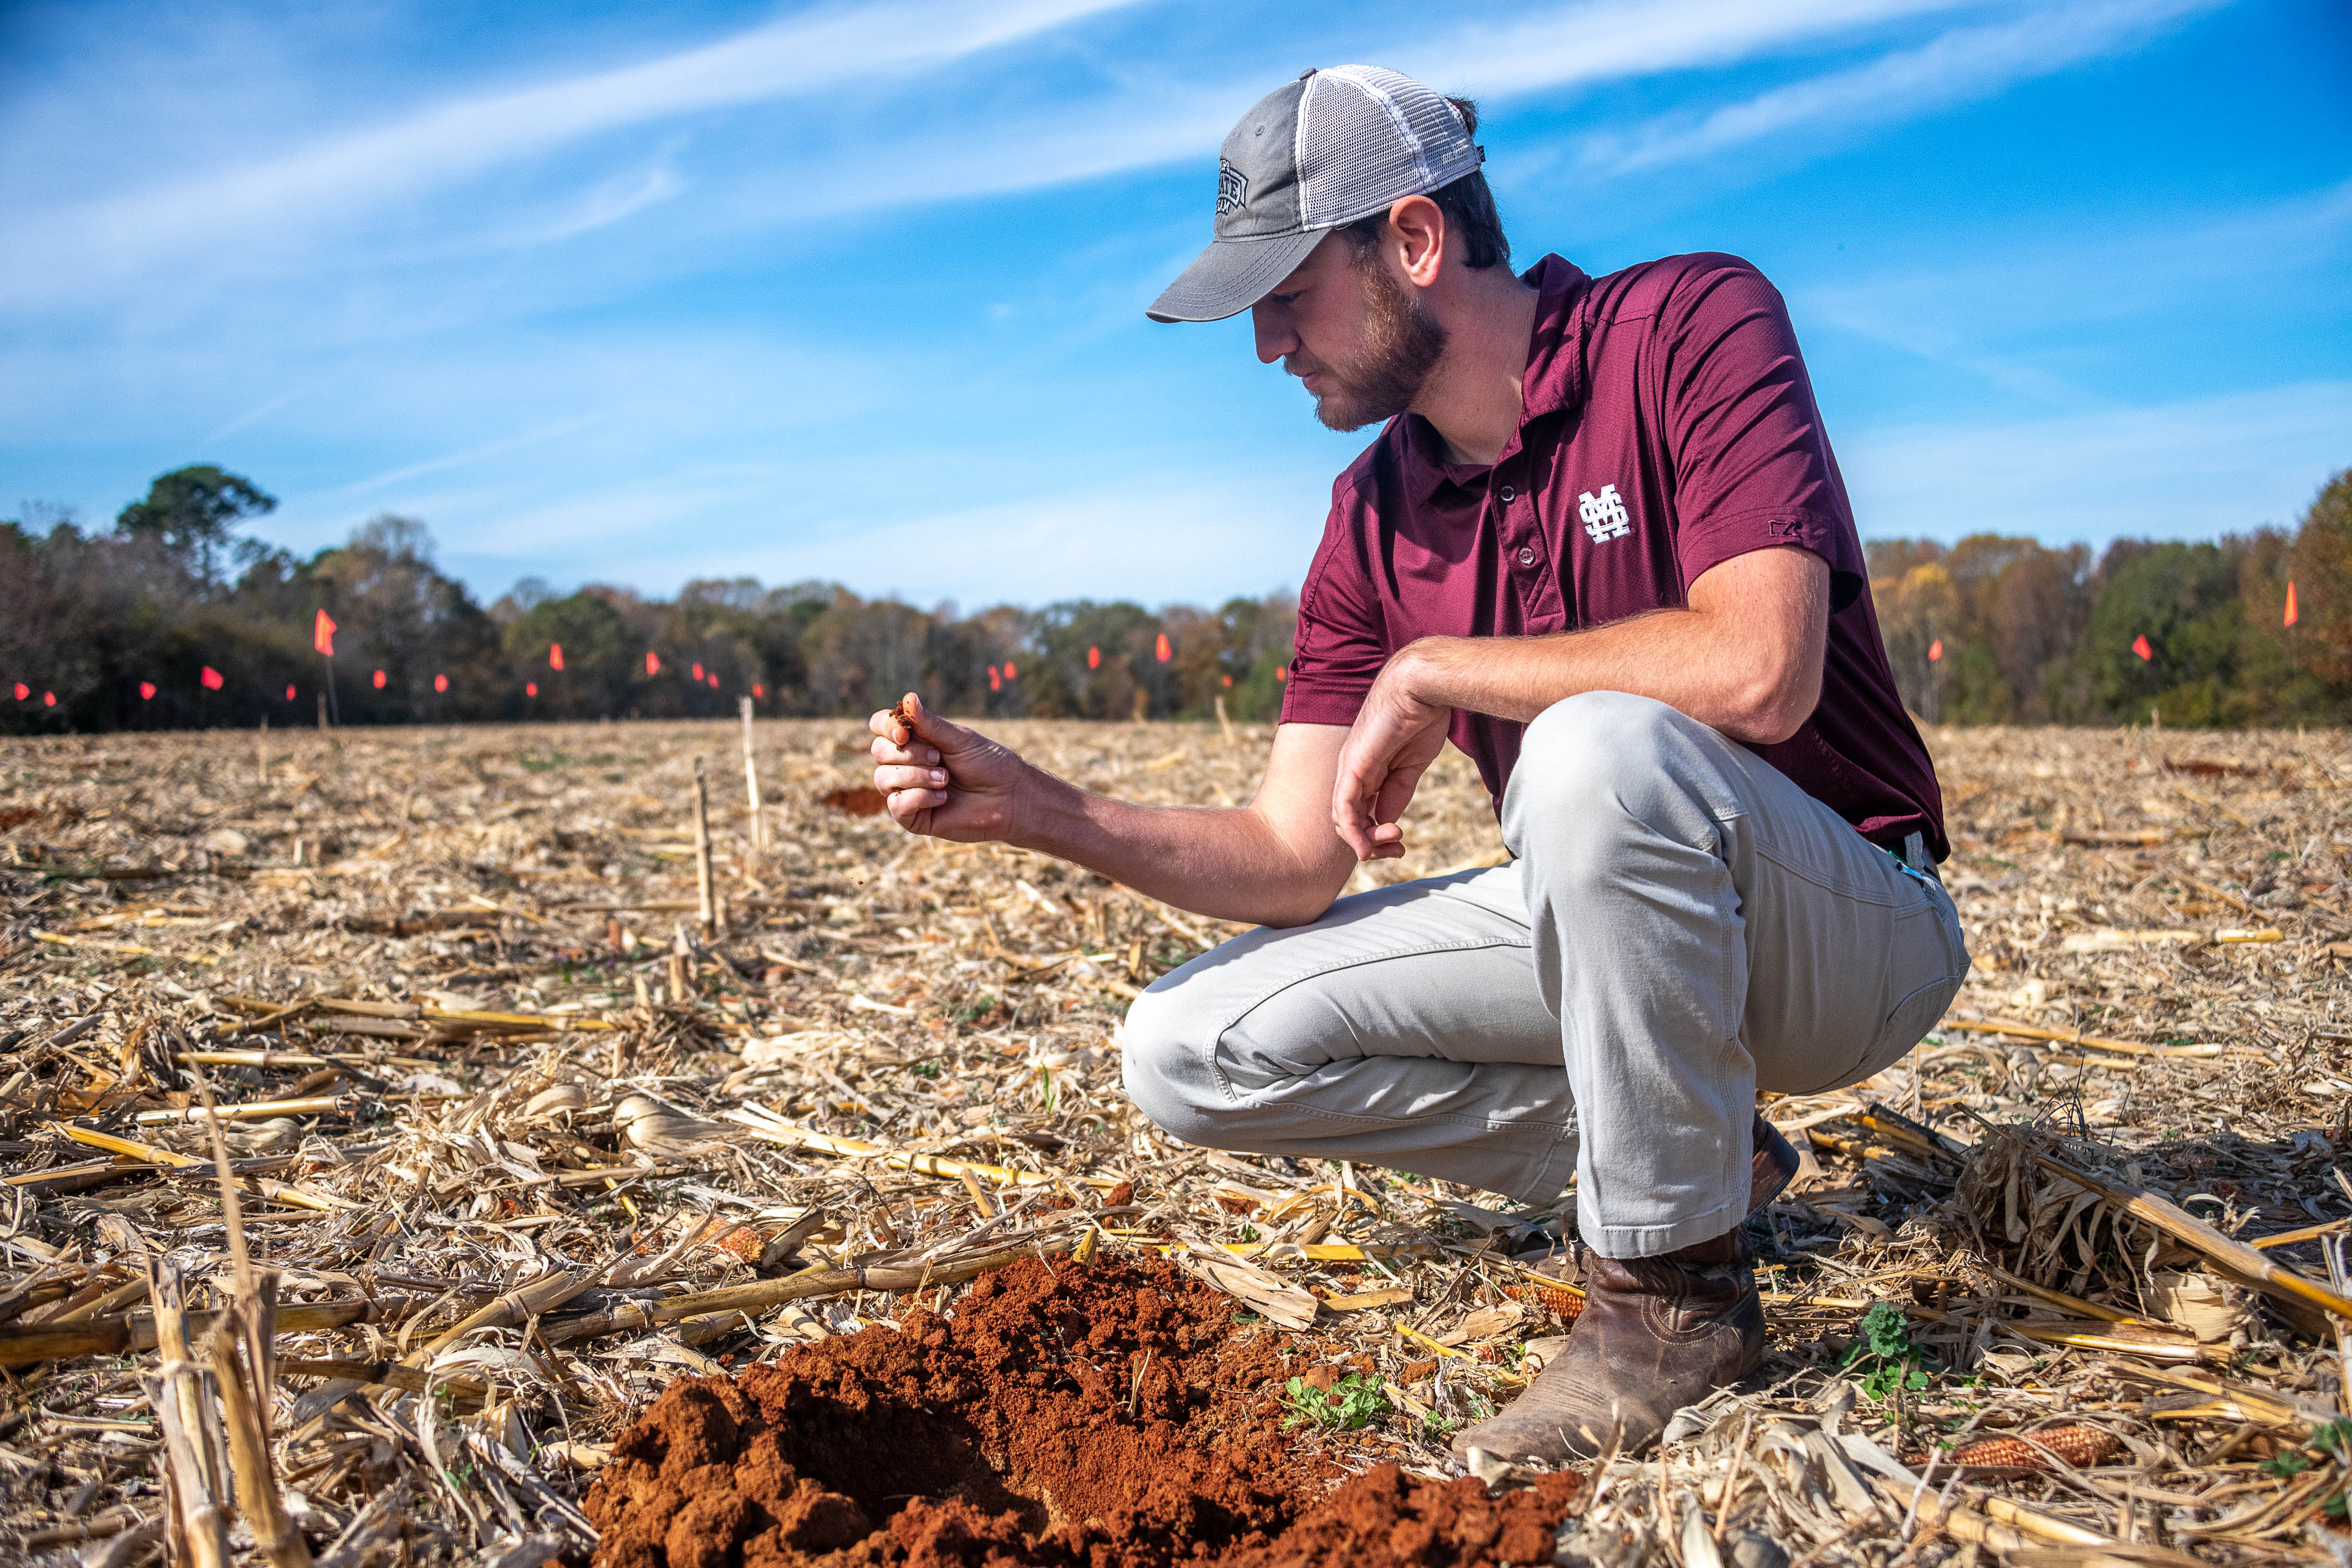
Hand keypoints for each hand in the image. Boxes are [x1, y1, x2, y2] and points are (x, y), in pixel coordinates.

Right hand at [868, 692, 1027, 841]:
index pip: (880, 726)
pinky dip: (920, 798)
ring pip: (883, 778)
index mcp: (916, 739)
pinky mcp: (913, 817)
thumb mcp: (958, 739)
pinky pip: (896, 805)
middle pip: (879, 751)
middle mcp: (906, 763)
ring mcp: (907, 790)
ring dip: (916, 776)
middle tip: (939, 758)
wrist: (1009, 797)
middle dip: (910, 753)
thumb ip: (929, 723)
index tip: (905, 732)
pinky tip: (943, 799)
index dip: (886, 726)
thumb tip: (907, 698)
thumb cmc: (988, 764)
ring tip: (945, 779)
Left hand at [1330, 649, 1450, 860]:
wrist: (1422, 687)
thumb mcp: (1412, 765)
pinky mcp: (1353, 766)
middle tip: (1397, 850)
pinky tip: (1366, 846)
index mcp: (1370, 772)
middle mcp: (1354, 772)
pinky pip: (1344, 807)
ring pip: (1342, 818)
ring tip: (1391, 844)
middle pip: (1348, 821)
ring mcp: (1350, 768)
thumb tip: (1387, 820)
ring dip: (1364, 842)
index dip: (1378, 837)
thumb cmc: (1422, 717)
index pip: (1362, 815)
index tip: (1400, 845)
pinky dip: (1353, 832)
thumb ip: (1398, 791)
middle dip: (1371, 844)